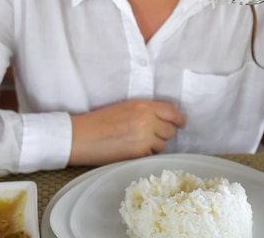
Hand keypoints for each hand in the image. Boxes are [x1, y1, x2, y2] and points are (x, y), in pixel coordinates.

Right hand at [68, 100, 184, 166]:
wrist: (83, 136)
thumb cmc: (100, 120)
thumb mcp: (125, 107)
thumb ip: (145, 111)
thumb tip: (162, 119)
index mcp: (143, 107)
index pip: (171, 112)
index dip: (179, 119)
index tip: (181, 123)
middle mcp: (146, 122)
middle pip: (169, 131)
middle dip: (163, 133)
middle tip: (150, 134)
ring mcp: (143, 140)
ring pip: (162, 146)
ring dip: (154, 145)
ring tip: (137, 143)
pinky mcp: (138, 155)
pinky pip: (151, 156)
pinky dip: (145, 155)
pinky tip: (131, 150)